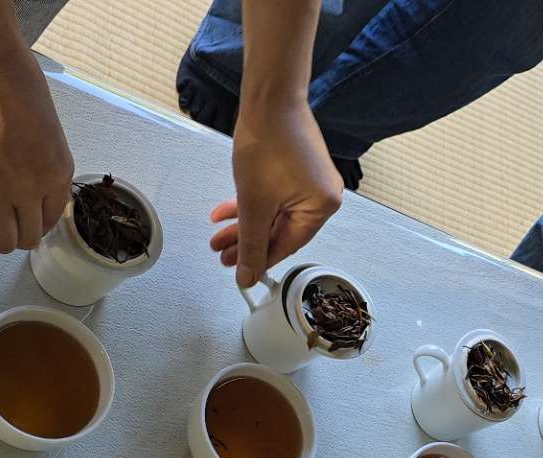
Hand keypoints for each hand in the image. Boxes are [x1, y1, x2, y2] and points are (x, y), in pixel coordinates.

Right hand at [0, 47, 73, 252]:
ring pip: (2, 240)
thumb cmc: (15, 80)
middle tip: (2, 218)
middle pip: (28, 237)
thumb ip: (43, 161)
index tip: (23, 212)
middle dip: (16, 233)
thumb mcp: (47, 128)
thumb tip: (32, 181)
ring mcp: (0, 187)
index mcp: (58, 172)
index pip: (52, 218)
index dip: (36, 220)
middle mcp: (33, 187)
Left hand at [209, 100, 341, 286]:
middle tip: (221, 252)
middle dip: (246, 241)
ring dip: (244, 224)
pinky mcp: (298, 168)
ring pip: (273, 214)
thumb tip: (247, 276)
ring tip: (218, 235)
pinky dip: (252, 204)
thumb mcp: (254, 204)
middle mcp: (323, 195)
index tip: (237, 270)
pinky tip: (227, 211)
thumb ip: (250, 244)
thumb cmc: (268, 141)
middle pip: (280, 230)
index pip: (288, 245)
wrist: (268, 96)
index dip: (259, 260)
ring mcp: (311, 181)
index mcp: (322, 206)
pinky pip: (275, 196)